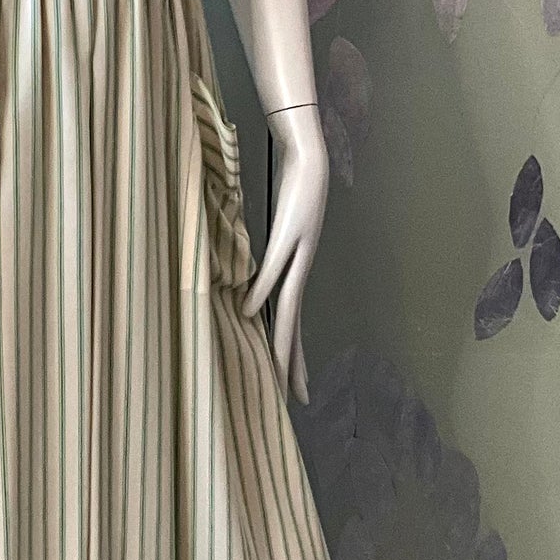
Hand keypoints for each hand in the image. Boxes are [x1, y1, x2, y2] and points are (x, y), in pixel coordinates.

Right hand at [244, 106, 327, 402]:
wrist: (309, 160)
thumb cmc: (295, 192)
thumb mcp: (280, 232)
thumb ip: (268, 258)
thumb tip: (251, 279)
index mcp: (298, 271)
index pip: (294, 322)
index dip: (295, 354)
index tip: (296, 384)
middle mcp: (301, 269)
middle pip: (295, 326)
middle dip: (296, 364)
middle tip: (299, 399)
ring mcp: (297, 255)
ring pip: (289, 308)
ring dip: (284, 342)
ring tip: (280, 373)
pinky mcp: (288, 235)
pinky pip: (271, 270)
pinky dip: (261, 292)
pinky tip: (250, 314)